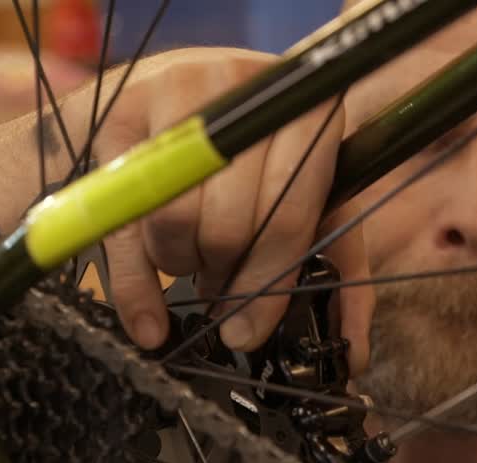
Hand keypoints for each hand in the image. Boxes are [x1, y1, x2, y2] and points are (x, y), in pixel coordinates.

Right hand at [57, 48, 372, 371]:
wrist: (165, 99)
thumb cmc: (252, 164)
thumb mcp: (310, 203)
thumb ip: (338, 270)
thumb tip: (354, 354)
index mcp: (311, 115)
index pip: (291, 218)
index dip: (267, 284)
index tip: (247, 329)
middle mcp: (249, 93)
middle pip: (230, 226)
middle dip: (221, 274)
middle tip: (216, 282)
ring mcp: (181, 93)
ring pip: (176, 222)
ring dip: (180, 263)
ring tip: (188, 256)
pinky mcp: (122, 110)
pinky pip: (122, 219)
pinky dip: (133, 283)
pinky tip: (146, 316)